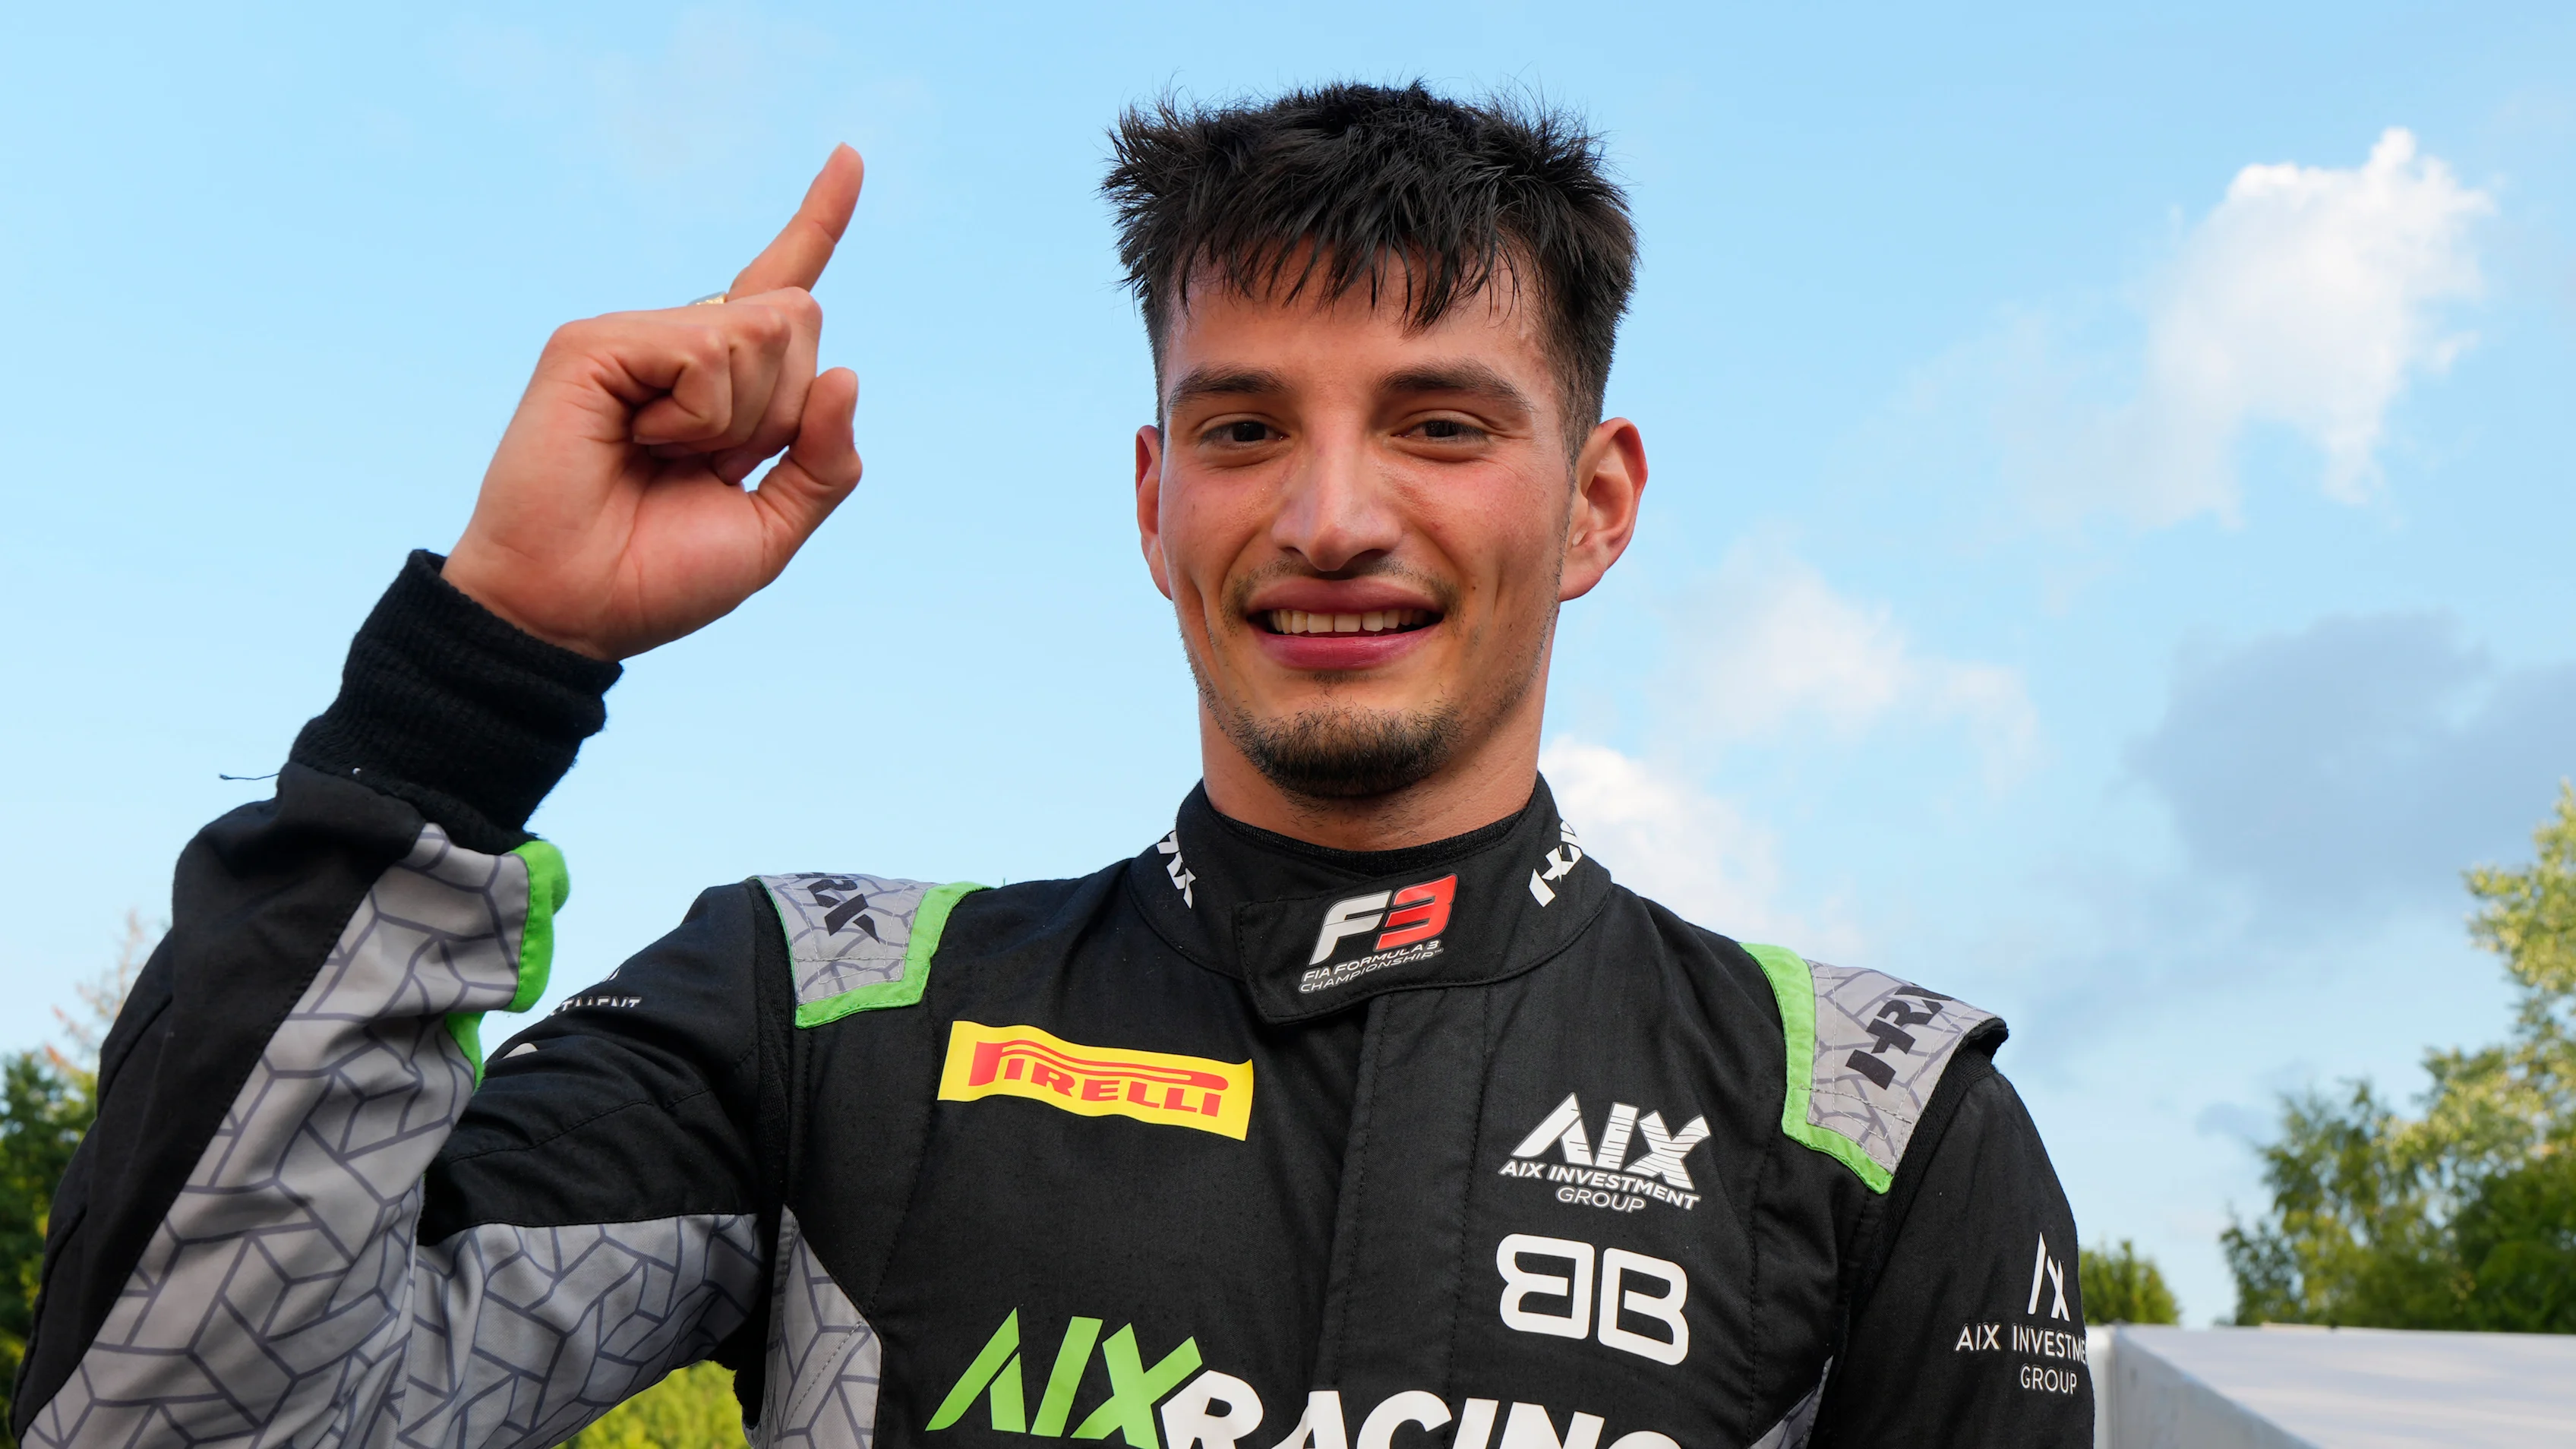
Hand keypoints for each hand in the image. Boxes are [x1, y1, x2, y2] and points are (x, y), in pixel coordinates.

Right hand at [442, 146, 866, 660]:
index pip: (783, 289)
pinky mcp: (595, 341)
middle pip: (800, 315)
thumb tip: (846, 370)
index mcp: (724, 384)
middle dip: (785, 406)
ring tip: (663, 456)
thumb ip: (825, 461)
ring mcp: (635, 336)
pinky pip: (707, 349)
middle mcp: (681, 345)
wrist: (573, 613)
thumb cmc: (655, 575)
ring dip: (739, 418)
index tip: (849, 155)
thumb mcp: (771, 529)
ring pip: (764, 330)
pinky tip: (635, 440)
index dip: (818, 223)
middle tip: (710, 465)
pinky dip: (695, 415)